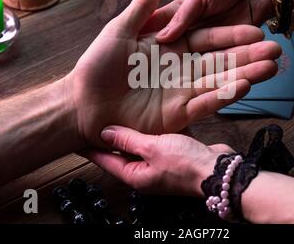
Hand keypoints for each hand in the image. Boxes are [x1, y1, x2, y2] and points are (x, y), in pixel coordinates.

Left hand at [65, 0, 280, 147]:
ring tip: (270, 68)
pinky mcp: (176, 115)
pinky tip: (244, 86)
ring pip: (217, 82)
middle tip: (276, 52)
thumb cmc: (96, 66)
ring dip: (244, 75)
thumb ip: (141, 10)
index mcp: (170, 49)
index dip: (231, 36)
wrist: (82, 104)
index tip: (256, 30)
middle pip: (220, 62)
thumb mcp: (118, 32)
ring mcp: (180, 93)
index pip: (208, 40)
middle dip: (248, 57)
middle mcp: (180, 70)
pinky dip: (222, 95)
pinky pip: (203, 104)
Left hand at [84, 126, 232, 196]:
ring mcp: (158, 165)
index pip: (104, 161)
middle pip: (119, 155)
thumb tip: (105, 133)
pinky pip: (153, 144)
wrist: (217, 170)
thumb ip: (128, 140)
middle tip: (93, 123)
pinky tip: (146, 120)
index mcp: (134, 175)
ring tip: (116, 118)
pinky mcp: (171, 157)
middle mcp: (144, 172)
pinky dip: (148, 133)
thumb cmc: (186, 164)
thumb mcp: (152, 148)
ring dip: (129, 135)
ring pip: (137, 147)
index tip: (76, 138)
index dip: (90, 148)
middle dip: (108, 141)